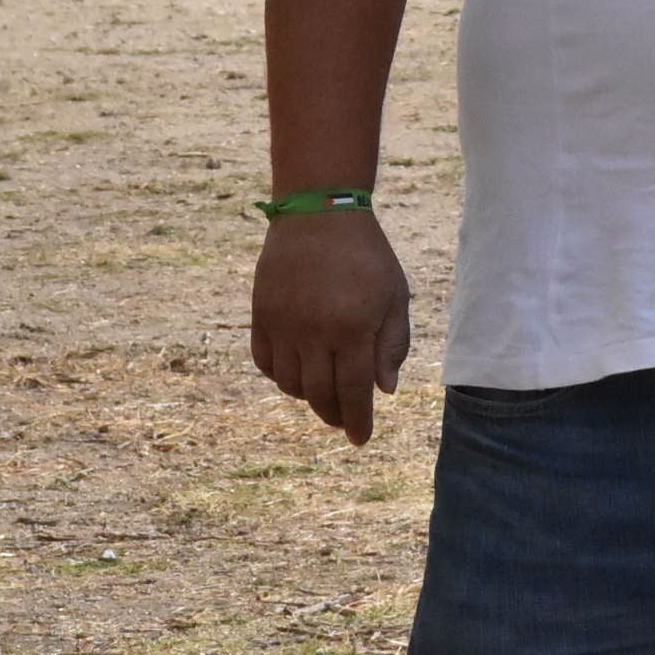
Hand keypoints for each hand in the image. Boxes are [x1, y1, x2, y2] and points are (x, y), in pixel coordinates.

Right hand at [250, 213, 411, 443]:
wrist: (319, 215)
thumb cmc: (367, 256)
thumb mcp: (394, 296)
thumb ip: (391, 344)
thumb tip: (384, 390)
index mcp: (352, 329)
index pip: (354, 391)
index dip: (358, 420)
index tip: (361, 440)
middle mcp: (314, 333)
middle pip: (320, 394)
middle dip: (334, 415)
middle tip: (343, 421)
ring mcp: (283, 326)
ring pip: (290, 384)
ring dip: (308, 397)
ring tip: (324, 394)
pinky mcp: (260, 316)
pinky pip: (265, 363)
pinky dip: (281, 377)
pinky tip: (297, 373)